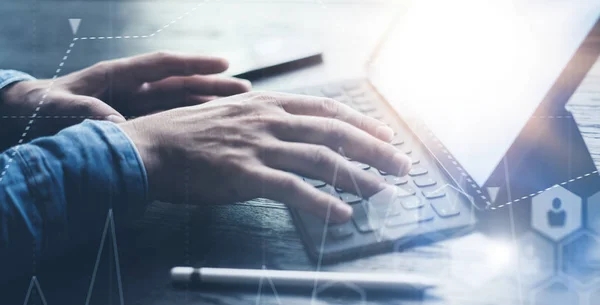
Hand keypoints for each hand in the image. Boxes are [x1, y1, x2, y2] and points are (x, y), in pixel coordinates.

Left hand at [0, 51, 250, 148]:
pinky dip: (188, 124)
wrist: (24, 120)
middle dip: (211, 85)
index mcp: (116, 76)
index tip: (224, 65)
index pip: (163, 65)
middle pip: (179, 84)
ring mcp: (134, 108)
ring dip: (206, 105)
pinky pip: (166, 123)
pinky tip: (209, 131)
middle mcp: (131, 89)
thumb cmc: (38, 109)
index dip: (194, 64)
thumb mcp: (58, 108)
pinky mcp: (132, 126)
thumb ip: (86, 112)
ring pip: (178, 104)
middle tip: (244, 90)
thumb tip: (119, 126)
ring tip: (236, 109)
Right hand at [119, 92, 411, 221]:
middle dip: (373, 149)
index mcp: (266, 104)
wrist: (149, 147)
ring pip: (320, 159)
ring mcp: (258, 146)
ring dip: (358, 176)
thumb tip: (292, 128)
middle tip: (400, 164)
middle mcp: (268, 120)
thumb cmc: (187, 134)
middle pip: (333, 132)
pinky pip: (293, 189)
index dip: (360, 122)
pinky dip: (322, 202)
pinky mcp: (245, 175)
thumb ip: (264, 119)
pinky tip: (342, 213)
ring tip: (384, 190)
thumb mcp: (231, 114)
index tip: (384, 134)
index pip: (326, 110)